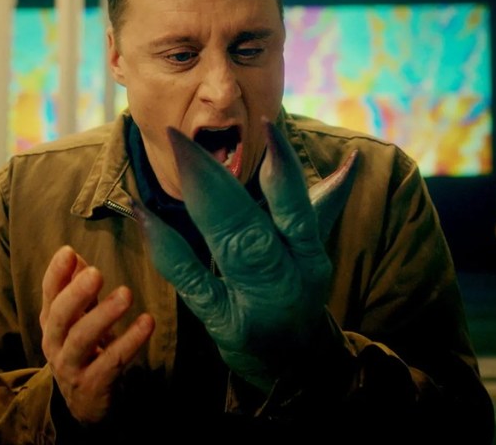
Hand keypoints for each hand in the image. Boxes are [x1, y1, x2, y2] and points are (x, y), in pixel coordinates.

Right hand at [39, 245, 154, 423]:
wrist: (86, 406)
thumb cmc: (85, 352)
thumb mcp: (78, 320)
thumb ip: (77, 290)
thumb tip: (75, 256)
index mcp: (51, 323)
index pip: (48, 294)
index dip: (56, 273)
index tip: (68, 252)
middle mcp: (55, 344)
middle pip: (60, 317)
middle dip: (77, 293)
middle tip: (96, 273)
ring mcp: (71, 367)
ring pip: (82, 339)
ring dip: (104, 315)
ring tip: (126, 294)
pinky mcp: (93, 385)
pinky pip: (111, 362)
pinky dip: (129, 341)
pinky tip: (147, 323)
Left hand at [136, 120, 357, 391]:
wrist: (295, 371)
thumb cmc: (299, 297)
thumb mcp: (314, 255)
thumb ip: (322, 207)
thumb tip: (350, 162)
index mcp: (309, 257)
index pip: (299, 209)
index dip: (284, 169)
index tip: (266, 125)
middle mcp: (286, 278)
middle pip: (254, 224)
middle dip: (218, 178)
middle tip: (183, 137)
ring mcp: (251, 301)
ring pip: (229, 246)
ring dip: (200, 200)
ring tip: (177, 159)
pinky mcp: (220, 321)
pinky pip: (191, 280)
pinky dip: (167, 246)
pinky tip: (145, 214)